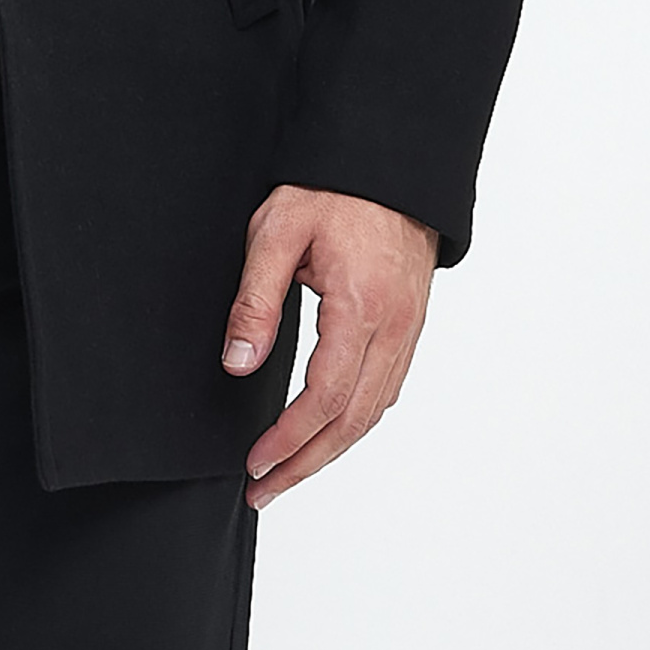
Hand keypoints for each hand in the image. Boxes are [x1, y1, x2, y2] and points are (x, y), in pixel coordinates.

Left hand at [222, 184, 438, 508]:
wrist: (389, 159)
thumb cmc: (332, 188)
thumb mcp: (276, 230)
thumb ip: (255, 299)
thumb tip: (239, 363)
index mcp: (361, 308)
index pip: (325, 398)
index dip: (289, 440)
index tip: (255, 464)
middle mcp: (394, 328)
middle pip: (354, 421)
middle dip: (307, 464)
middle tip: (264, 489)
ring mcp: (409, 329)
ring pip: (374, 412)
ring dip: (332, 450)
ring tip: (289, 472)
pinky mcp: (410, 324)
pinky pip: (387, 389)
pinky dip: (356, 421)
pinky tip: (329, 430)